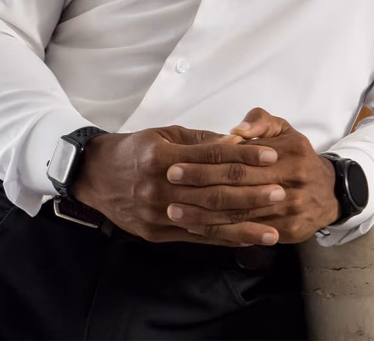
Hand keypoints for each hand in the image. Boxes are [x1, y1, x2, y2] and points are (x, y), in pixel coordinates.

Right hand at [72, 125, 282, 245]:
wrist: (93, 176)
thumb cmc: (134, 149)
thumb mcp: (165, 134)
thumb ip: (201, 140)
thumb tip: (237, 142)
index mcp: (162, 156)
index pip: (212, 157)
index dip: (244, 157)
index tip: (270, 156)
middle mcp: (159, 187)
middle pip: (213, 192)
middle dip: (250, 194)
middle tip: (280, 192)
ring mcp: (157, 213)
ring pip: (208, 220)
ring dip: (243, 225)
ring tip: (272, 227)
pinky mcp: (156, 233)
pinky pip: (196, 237)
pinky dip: (223, 239)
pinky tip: (246, 239)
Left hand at [169, 107, 340, 243]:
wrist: (328, 191)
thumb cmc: (298, 155)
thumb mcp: (285, 129)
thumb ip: (260, 122)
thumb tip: (236, 131)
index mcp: (289, 153)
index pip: (240, 160)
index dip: (206, 163)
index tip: (176, 163)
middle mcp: (291, 182)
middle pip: (236, 188)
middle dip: (198, 187)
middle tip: (168, 185)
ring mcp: (289, 210)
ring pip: (238, 215)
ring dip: (202, 215)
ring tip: (173, 211)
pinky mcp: (286, 232)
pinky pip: (246, 234)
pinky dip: (220, 232)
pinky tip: (196, 229)